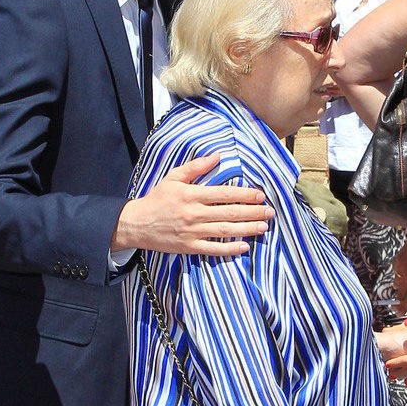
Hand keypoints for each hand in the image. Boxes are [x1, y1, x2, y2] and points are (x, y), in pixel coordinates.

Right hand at [112, 154, 272, 255]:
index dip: (245, 195)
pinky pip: (213, 249)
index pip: (224, 194)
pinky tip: (244, 247)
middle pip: (230, 212)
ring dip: (247, 229)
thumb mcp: (173, 177)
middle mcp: (195, 214)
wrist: (137, 224)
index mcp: (192, 195)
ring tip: (263, 227)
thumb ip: (196, 167)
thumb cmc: (157, 199)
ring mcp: (193, 232)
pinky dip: (229, 249)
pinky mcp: (189, 247)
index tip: (260, 195)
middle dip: (252, 212)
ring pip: (225, 230)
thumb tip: (217, 156)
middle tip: (270, 212)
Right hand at [390, 226, 406, 313]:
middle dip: (398, 300)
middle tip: (396, 303)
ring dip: (401, 283)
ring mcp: (401, 269)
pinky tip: (406, 266)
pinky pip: (396, 271)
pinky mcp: (397, 261)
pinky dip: (400, 271)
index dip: (402, 307)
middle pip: (399, 293)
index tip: (398, 311)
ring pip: (397, 282)